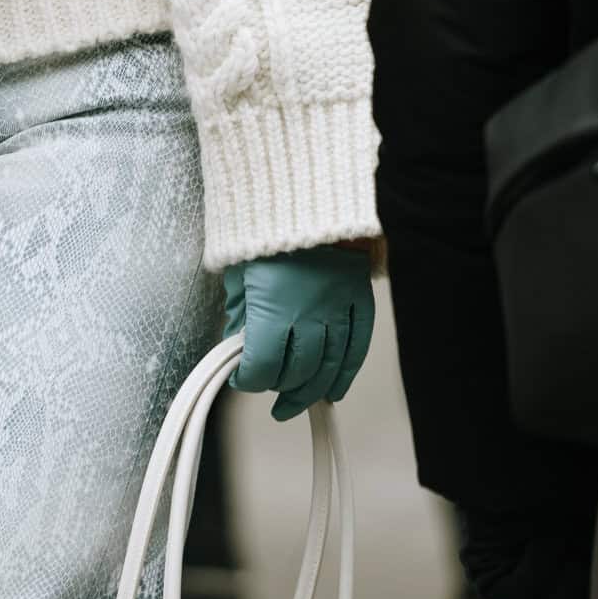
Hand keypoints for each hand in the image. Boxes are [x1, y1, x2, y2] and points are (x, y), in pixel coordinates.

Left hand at [223, 246, 374, 421]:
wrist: (307, 196)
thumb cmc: (266, 231)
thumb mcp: (238, 272)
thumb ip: (238, 315)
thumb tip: (237, 349)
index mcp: (273, 307)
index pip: (262, 367)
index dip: (249, 381)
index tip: (242, 379)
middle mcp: (309, 314)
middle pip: (298, 372)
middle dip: (280, 388)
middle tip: (271, 394)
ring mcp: (338, 309)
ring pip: (328, 367)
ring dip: (311, 391)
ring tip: (296, 402)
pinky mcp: (359, 301)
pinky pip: (357, 349)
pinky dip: (345, 375)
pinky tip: (333, 390)